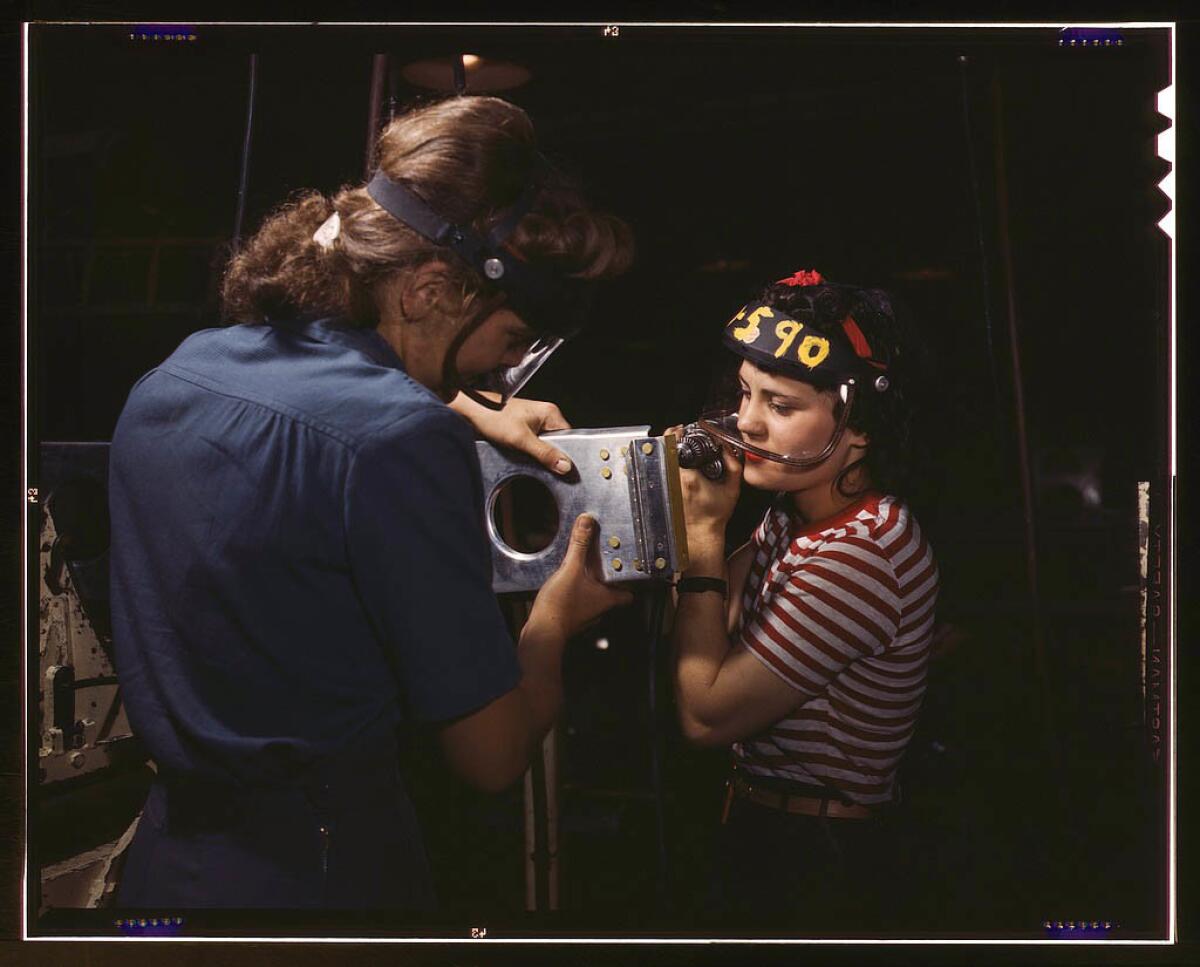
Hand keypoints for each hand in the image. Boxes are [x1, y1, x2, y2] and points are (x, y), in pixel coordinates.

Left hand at [449, 392, 574, 474]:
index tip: (564, 470)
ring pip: (545, 446)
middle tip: (544, 468)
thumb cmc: (492, 417)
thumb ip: (544, 453)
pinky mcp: (523, 429)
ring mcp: (534, 422)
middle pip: (558, 443)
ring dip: (539, 456)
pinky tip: (523, 457)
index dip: (567, 455)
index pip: (570, 437)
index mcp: (550, 413)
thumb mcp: (521, 439)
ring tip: (529, 460)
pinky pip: (534, 445)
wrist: (470, 412)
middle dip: (551, 457)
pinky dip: (530, 453)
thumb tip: (565, 465)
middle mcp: (544, 416)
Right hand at [529, 514, 634, 638]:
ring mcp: (585, 616)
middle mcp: (599, 610)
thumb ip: (580, 544)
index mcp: (607, 598)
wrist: (541, 632)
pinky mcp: (569, 619)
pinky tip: (564, 585)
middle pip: (611, 594)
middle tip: (602, 564)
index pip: (628, 595)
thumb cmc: (560, 607)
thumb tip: (587, 523)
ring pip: (593, 598)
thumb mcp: (571, 568)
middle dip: (606, 579)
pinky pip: (578, 603)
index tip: (629, 570)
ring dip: (589, 586)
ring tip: (581, 571)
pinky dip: (575, 593)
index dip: (631, 583)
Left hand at [665, 426, 743, 555]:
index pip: (674, 446)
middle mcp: (672, 481)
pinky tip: (671, 462)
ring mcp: (665, 487)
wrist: (701, 535)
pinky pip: (658, 472)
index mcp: (688, 477)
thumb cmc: (714, 516)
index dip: (675, 433)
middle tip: (677, 435)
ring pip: (658, 460)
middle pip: (663, 450)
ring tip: (675, 447)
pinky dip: (663, 463)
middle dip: (669, 439)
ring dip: (665, 450)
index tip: (681, 429)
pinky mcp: (662, 492)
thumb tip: (727, 447)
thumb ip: (733, 465)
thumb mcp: (732, 488)